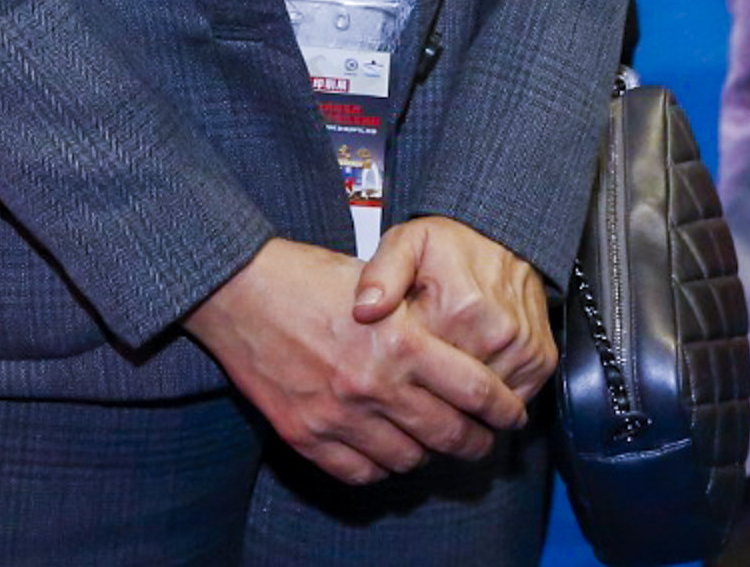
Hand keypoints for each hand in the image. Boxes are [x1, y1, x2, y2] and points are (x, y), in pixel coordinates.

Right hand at [188, 237, 532, 483]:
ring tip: (434, 443)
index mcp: (401, 342)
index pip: (476, 391)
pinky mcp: (307, 435)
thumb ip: (417, 324)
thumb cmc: (307, 277)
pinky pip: (361, 472)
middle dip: (477, 442)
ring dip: (428, 455)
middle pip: (450, 435)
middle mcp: (375, 385)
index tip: (512, 415)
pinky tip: (388, 451)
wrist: (238, 291)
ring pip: (409, 459)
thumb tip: (459, 356)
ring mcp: (340, 416)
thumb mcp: (378, 286)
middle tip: (485, 440)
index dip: (503, 410)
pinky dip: (382, 467)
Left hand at [355, 214, 557, 397]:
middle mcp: (497, 331)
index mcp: (459, 307)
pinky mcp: (542, 360)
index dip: (401, 375)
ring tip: (441, 382)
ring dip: (461, 403)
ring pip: (483, 405)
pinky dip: (490, 399)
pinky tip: (471, 379)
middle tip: (413, 382)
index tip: (388, 369)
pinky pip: (511, 399)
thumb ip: (381, 275)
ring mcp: (524, 349)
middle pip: (453, 395)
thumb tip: (364, 310)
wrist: (507, 237)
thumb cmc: (453, 247)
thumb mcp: (407, 243)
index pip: (422, 369)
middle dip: (429, 395)